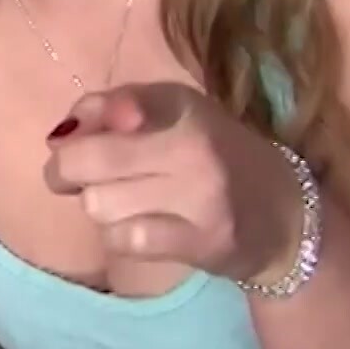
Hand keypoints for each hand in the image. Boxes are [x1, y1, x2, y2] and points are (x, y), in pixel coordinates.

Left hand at [42, 82, 306, 285]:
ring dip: (99, 206)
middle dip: (64, 172)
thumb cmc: (218, 157)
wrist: (287, 218)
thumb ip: (115, 108)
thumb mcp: (175, 114)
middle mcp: (193, 145)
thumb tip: (63, 131)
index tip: (77, 138)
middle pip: (88, 159)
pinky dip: (118, 236)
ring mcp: (200, 197)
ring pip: (100, 204)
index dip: (80, 126)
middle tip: (70, 179)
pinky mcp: (202, 243)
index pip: (110, 105)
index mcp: (184, 106)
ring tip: (123, 203)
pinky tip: (137, 229)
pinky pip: (125, 240)